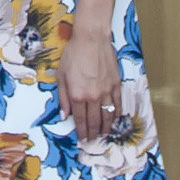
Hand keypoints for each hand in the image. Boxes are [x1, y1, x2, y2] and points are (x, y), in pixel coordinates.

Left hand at [54, 23, 120, 144]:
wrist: (91, 39)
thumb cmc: (74, 54)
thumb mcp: (61, 75)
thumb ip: (63, 98)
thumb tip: (64, 115)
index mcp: (77, 95)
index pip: (80, 119)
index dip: (82, 131)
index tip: (83, 138)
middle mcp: (92, 96)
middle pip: (94, 121)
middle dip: (93, 133)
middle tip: (93, 140)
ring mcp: (106, 91)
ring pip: (108, 115)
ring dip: (106, 127)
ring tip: (104, 134)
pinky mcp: (116, 84)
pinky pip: (118, 103)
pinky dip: (117, 113)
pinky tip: (115, 119)